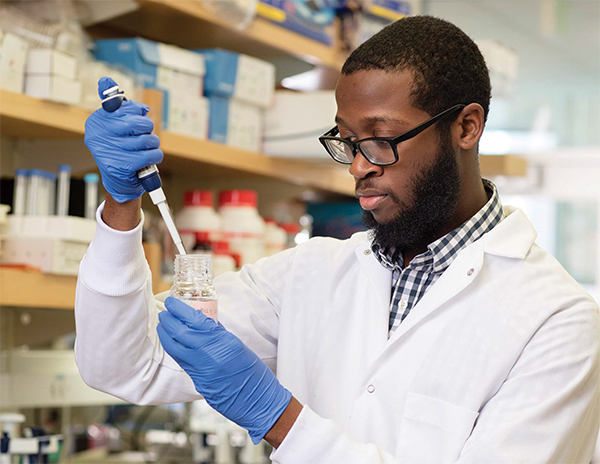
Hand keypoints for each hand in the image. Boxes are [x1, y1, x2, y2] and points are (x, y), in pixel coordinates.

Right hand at [84, 77, 162, 202]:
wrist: (119, 182)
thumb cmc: (120, 150)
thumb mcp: (117, 127)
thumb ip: (123, 110)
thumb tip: (129, 98)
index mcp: (96, 122)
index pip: (124, 106)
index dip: (137, 112)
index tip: (138, 117)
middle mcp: (99, 135)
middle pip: (138, 122)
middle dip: (147, 128)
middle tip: (144, 134)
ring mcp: (110, 151)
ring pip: (148, 139)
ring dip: (152, 144)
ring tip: (146, 149)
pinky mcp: (122, 165)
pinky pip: (151, 154)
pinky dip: (155, 156)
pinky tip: (150, 158)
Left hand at [157, 297, 291, 443]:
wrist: (255, 399)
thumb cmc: (252, 371)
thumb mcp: (236, 344)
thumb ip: (217, 333)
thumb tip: (203, 321)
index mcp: (221, 342)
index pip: (194, 320)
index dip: (179, 309)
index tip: (171, 302)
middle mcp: (207, 354)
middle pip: (179, 333)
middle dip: (168, 321)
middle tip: (165, 312)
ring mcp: (200, 369)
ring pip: (174, 348)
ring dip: (165, 334)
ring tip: (163, 325)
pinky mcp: (196, 380)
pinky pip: (179, 360)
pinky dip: (172, 348)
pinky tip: (171, 342)